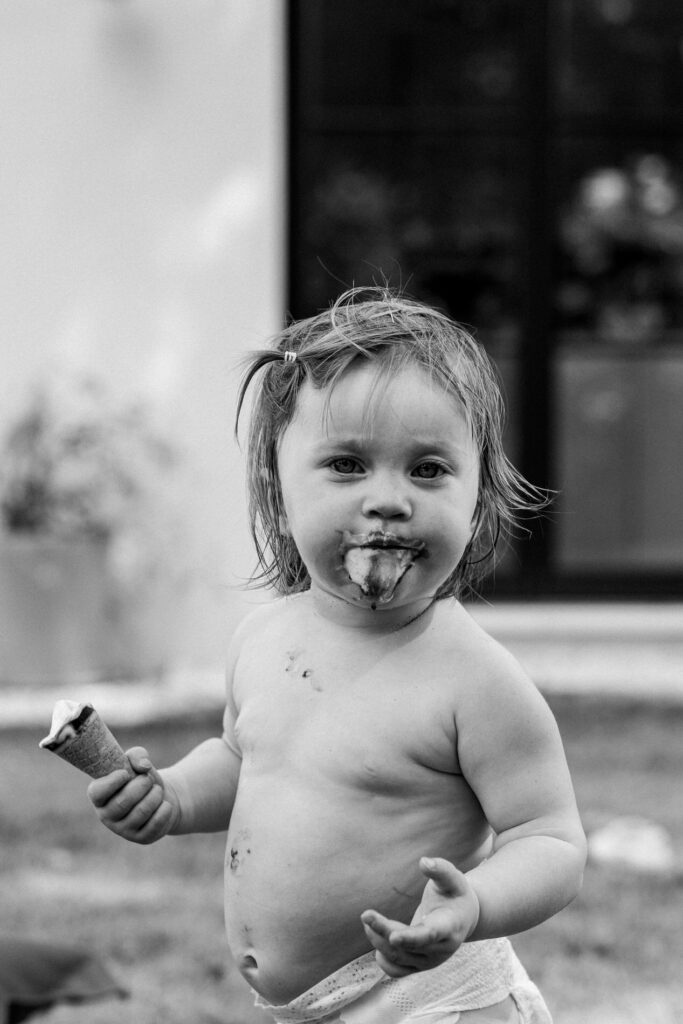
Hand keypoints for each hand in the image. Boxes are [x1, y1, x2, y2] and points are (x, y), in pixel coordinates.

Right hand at [87, 746, 179, 844]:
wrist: (161, 795)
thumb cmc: (142, 776)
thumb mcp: (138, 761)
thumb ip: (137, 755)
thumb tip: (143, 767)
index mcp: (100, 796)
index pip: (97, 793)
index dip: (111, 782)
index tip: (125, 773)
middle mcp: (107, 815)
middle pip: (122, 802)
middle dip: (141, 786)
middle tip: (148, 779)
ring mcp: (123, 830)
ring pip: (140, 813)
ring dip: (154, 796)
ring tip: (157, 790)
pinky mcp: (141, 838)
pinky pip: (154, 825)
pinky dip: (164, 810)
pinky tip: (165, 804)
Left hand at [361, 857, 479, 976]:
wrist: (464, 918)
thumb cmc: (456, 894)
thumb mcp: (453, 879)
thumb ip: (440, 869)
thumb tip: (423, 861)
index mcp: (450, 927)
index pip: (429, 935)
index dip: (411, 938)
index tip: (393, 936)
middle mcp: (440, 949)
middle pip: (407, 947)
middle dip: (384, 931)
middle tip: (366, 915)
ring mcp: (430, 961)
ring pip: (398, 958)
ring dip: (379, 940)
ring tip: (368, 919)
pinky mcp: (419, 965)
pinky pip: (398, 971)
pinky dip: (384, 960)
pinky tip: (376, 940)